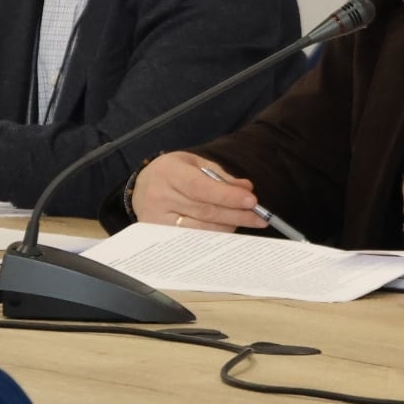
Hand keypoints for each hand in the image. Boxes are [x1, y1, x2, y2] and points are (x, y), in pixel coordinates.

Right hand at [131, 152, 263, 231]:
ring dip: (229, 226)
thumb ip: (221, 175)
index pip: (201, 187)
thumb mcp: (196, 164)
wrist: (143, 185)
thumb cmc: (174, 173)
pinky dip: (214, 235)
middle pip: (205, 211)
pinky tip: (229, 229)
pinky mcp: (158, 234)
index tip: (251, 200)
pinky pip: (193, 238)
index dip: (227, 196)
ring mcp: (156, 218)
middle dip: (237, 214)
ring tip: (247, 220)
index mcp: (169, 172)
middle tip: (259, 217)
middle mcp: (159, 196)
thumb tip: (246, 188)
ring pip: (201, 228)